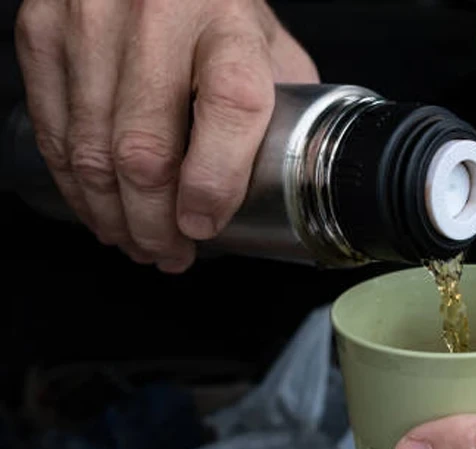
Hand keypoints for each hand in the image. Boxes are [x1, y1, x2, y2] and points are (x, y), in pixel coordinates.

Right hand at [15, 0, 317, 271]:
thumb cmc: (216, 3)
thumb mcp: (269, 45)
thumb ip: (282, 107)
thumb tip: (288, 180)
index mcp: (230, 23)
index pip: (229, 106)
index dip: (215, 182)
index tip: (205, 225)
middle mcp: (158, 16)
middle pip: (146, 146)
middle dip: (154, 222)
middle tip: (168, 252)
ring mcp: (90, 21)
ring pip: (91, 150)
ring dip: (112, 215)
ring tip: (135, 240)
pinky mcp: (43, 31)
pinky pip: (52, 130)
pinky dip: (73, 184)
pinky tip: (97, 205)